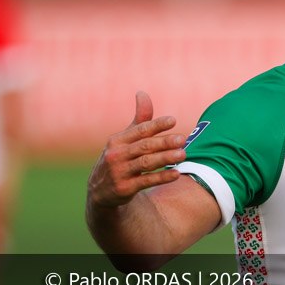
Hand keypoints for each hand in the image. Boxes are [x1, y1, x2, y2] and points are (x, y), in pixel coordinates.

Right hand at [87, 91, 187, 207]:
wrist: (102, 192)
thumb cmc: (120, 159)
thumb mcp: (125, 140)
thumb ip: (139, 120)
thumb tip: (142, 93)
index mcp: (117, 141)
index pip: (139, 130)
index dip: (156, 125)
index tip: (173, 120)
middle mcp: (116, 155)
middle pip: (144, 146)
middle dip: (164, 142)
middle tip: (183, 139)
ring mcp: (119, 172)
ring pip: (146, 163)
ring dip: (165, 158)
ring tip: (183, 154)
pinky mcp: (124, 189)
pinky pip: (146, 182)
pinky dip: (162, 177)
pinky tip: (177, 173)